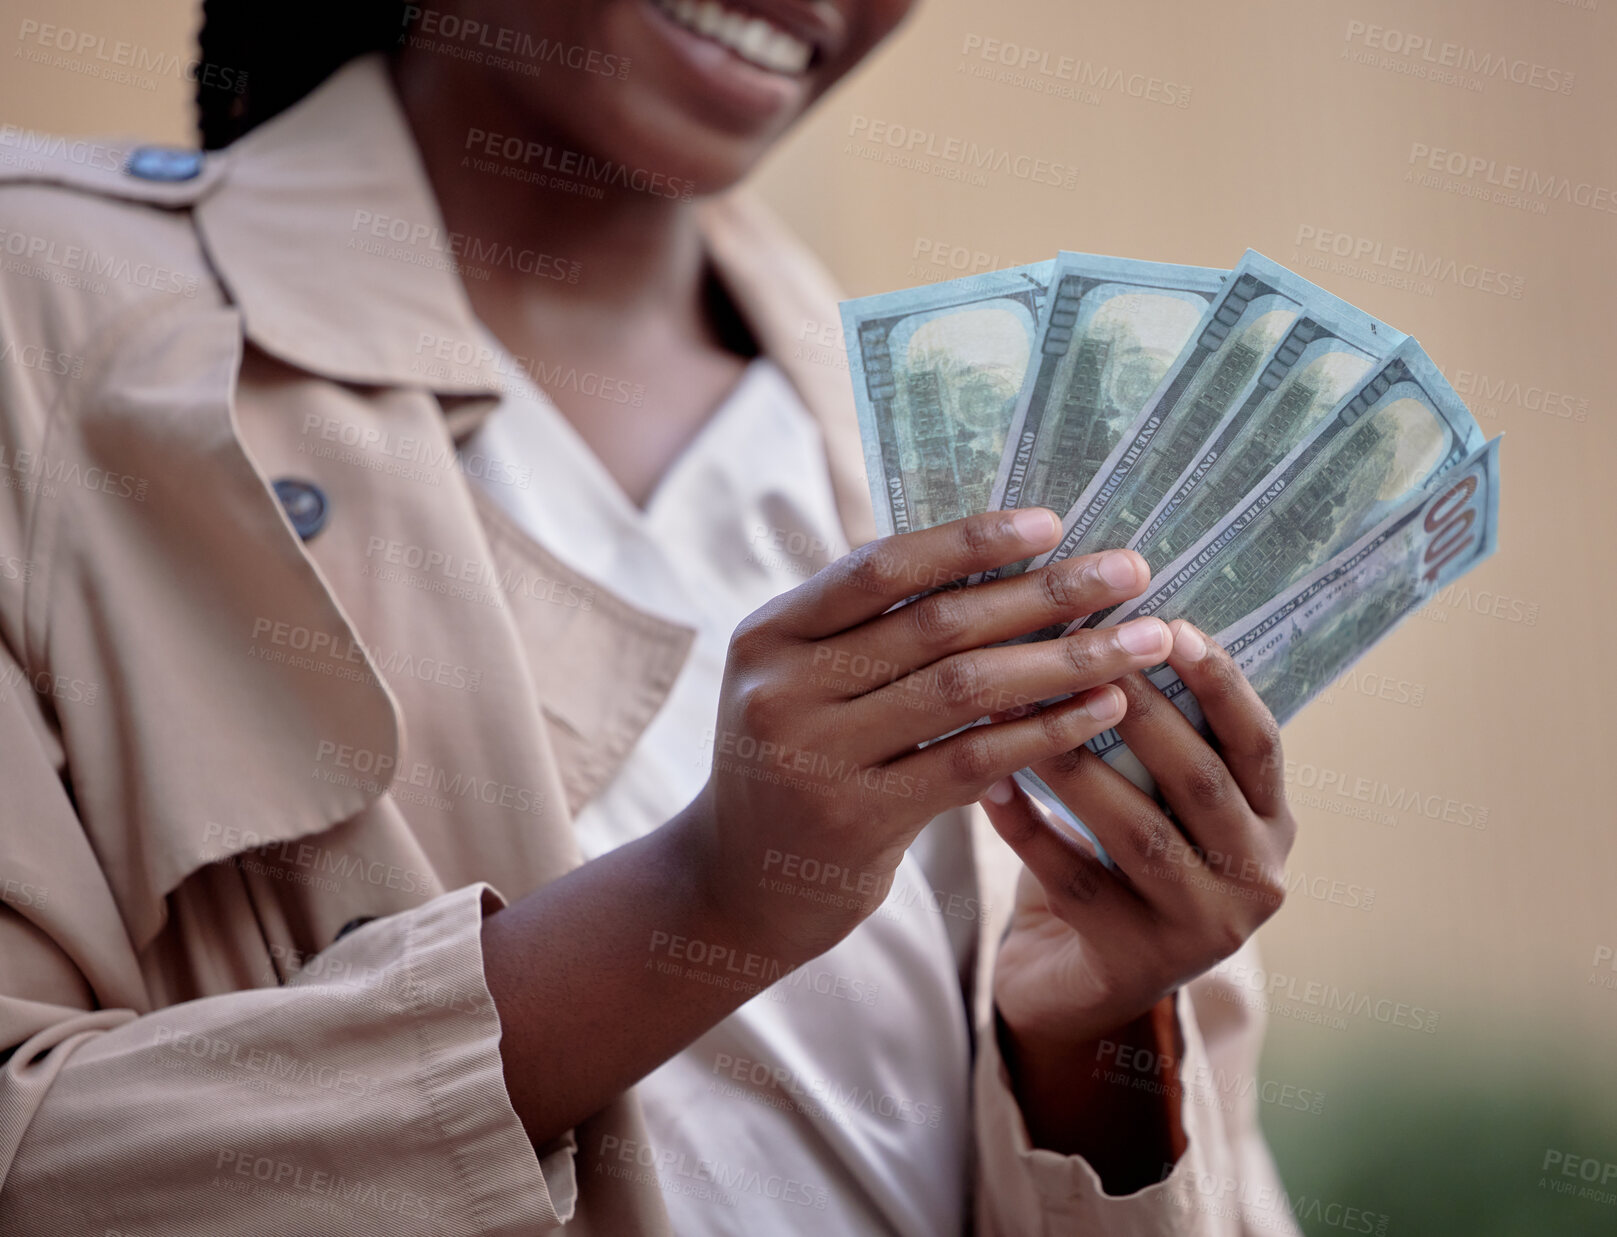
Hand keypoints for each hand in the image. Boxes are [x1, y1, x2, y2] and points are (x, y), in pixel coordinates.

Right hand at [687, 510, 1176, 964]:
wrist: (738, 885)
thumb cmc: (798, 763)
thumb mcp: (804, 684)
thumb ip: (873, 630)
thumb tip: (1007, 562)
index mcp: (769, 635)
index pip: (879, 568)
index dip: (969, 541)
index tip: (1052, 522)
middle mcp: (782, 690)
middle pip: (936, 624)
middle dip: (1045, 592)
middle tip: (1131, 570)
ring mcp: (815, 759)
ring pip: (965, 689)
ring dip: (1066, 660)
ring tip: (1141, 641)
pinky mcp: (858, 821)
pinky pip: (974, 761)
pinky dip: (1045, 731)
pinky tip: (1103, 710)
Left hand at [981, 619, 1295, 1165]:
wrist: (1081, 988)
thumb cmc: (1116, 866)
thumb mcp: (1156, 802)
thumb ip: (1154, 736)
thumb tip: (1108, 622)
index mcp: (1269, 824)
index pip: (1258, 742)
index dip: (1221, 683)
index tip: (1174, 625)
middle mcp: (1254, 878)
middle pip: (1200, 781)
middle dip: (1142, 711)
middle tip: (1085, 652)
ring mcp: (1201, 928)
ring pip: (1137, 832)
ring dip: (1076, 765)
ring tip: (1020, 708)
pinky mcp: (1138, 962)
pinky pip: (1073, 881)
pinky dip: (1027, 829)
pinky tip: (987, 786)